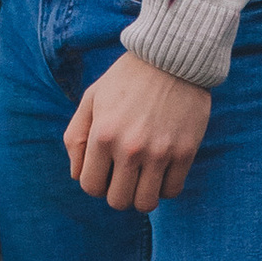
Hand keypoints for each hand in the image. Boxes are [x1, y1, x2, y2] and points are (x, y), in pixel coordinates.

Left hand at [65, 52, 210, 213]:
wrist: (172, 56)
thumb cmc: (127, 78)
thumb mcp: (92, 98)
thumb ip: (76, 137)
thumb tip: (77, 175)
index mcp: (103, 134)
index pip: (90, 186)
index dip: (95, 183)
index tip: (104, 170)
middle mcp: (130, 148)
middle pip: (118, 201)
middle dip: (117, 192)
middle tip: (123, 174)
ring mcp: (160, 152)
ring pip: (145, 203)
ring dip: (141, 195)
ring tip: (142, 177)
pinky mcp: (185, 152)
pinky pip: (172, 191)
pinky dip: (164, 187)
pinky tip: (161, 169)